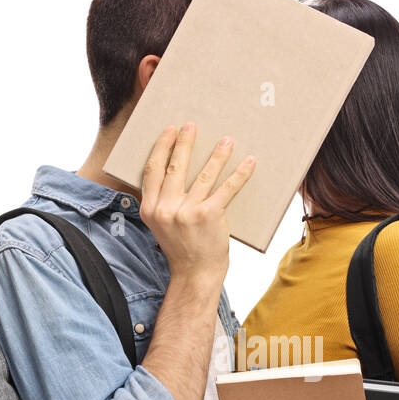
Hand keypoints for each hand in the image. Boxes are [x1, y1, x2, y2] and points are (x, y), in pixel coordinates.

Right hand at [139, 123, 255, 282]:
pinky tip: (248, 162)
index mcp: (150, 209)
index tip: (169, 131)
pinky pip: (226, 189)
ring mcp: (186, 212)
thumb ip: (162, 202)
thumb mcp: (161, 225)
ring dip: (217, 154)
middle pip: (175, 166)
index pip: (152, 170)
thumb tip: (173, 172)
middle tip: (191, 125)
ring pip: (204, 174)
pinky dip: (239, 174)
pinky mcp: (208, 216)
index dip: (161, 147)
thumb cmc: (182, 248)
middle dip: (184, 142)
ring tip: (226, 140)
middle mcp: (165, 208)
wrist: (195, 274)